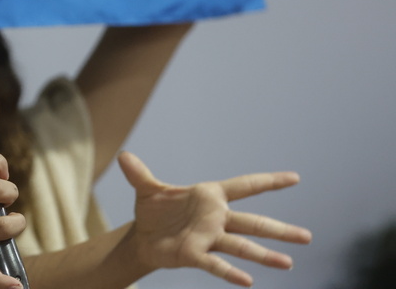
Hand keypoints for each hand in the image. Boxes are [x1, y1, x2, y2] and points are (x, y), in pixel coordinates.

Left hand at [119, 151, 311, 286]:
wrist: (142, 237)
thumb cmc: (154, 211)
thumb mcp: (146, 189)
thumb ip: (139, 173)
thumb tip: (123, 156)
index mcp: (209, 196)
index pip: (244, 186)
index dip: (268, 182)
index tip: (295, 178)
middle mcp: (215, 218)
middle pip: (252, 222)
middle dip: (278, 229)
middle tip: (307, 236)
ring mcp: (208, 238)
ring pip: (241, 246)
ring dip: (263, 254)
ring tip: (288, 262)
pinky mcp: (195, 254)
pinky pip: (216, 264)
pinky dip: (231, 271)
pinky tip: (248, 281)